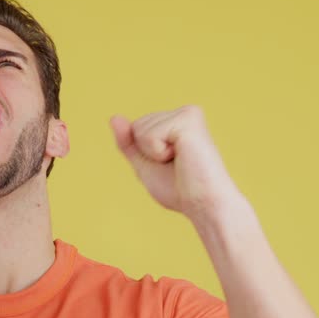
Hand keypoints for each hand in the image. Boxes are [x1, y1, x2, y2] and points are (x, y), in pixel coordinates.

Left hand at [109, 105, 241, 220]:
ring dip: (154, 154)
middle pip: (136, 126)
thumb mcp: (145, 164)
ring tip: (181, 162)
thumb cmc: (180, 189)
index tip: (170, 166)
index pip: (136, 129)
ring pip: (140, 129)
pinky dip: (158, 153)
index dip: (144, 154)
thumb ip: (129, 142)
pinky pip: (148, 135)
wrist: (204, 204)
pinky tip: (182, 158)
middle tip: (176, 166)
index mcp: (178, 121)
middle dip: (148, 153)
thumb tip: (114, 118)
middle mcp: (185, 112)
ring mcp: (188, 113)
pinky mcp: (188, 119)